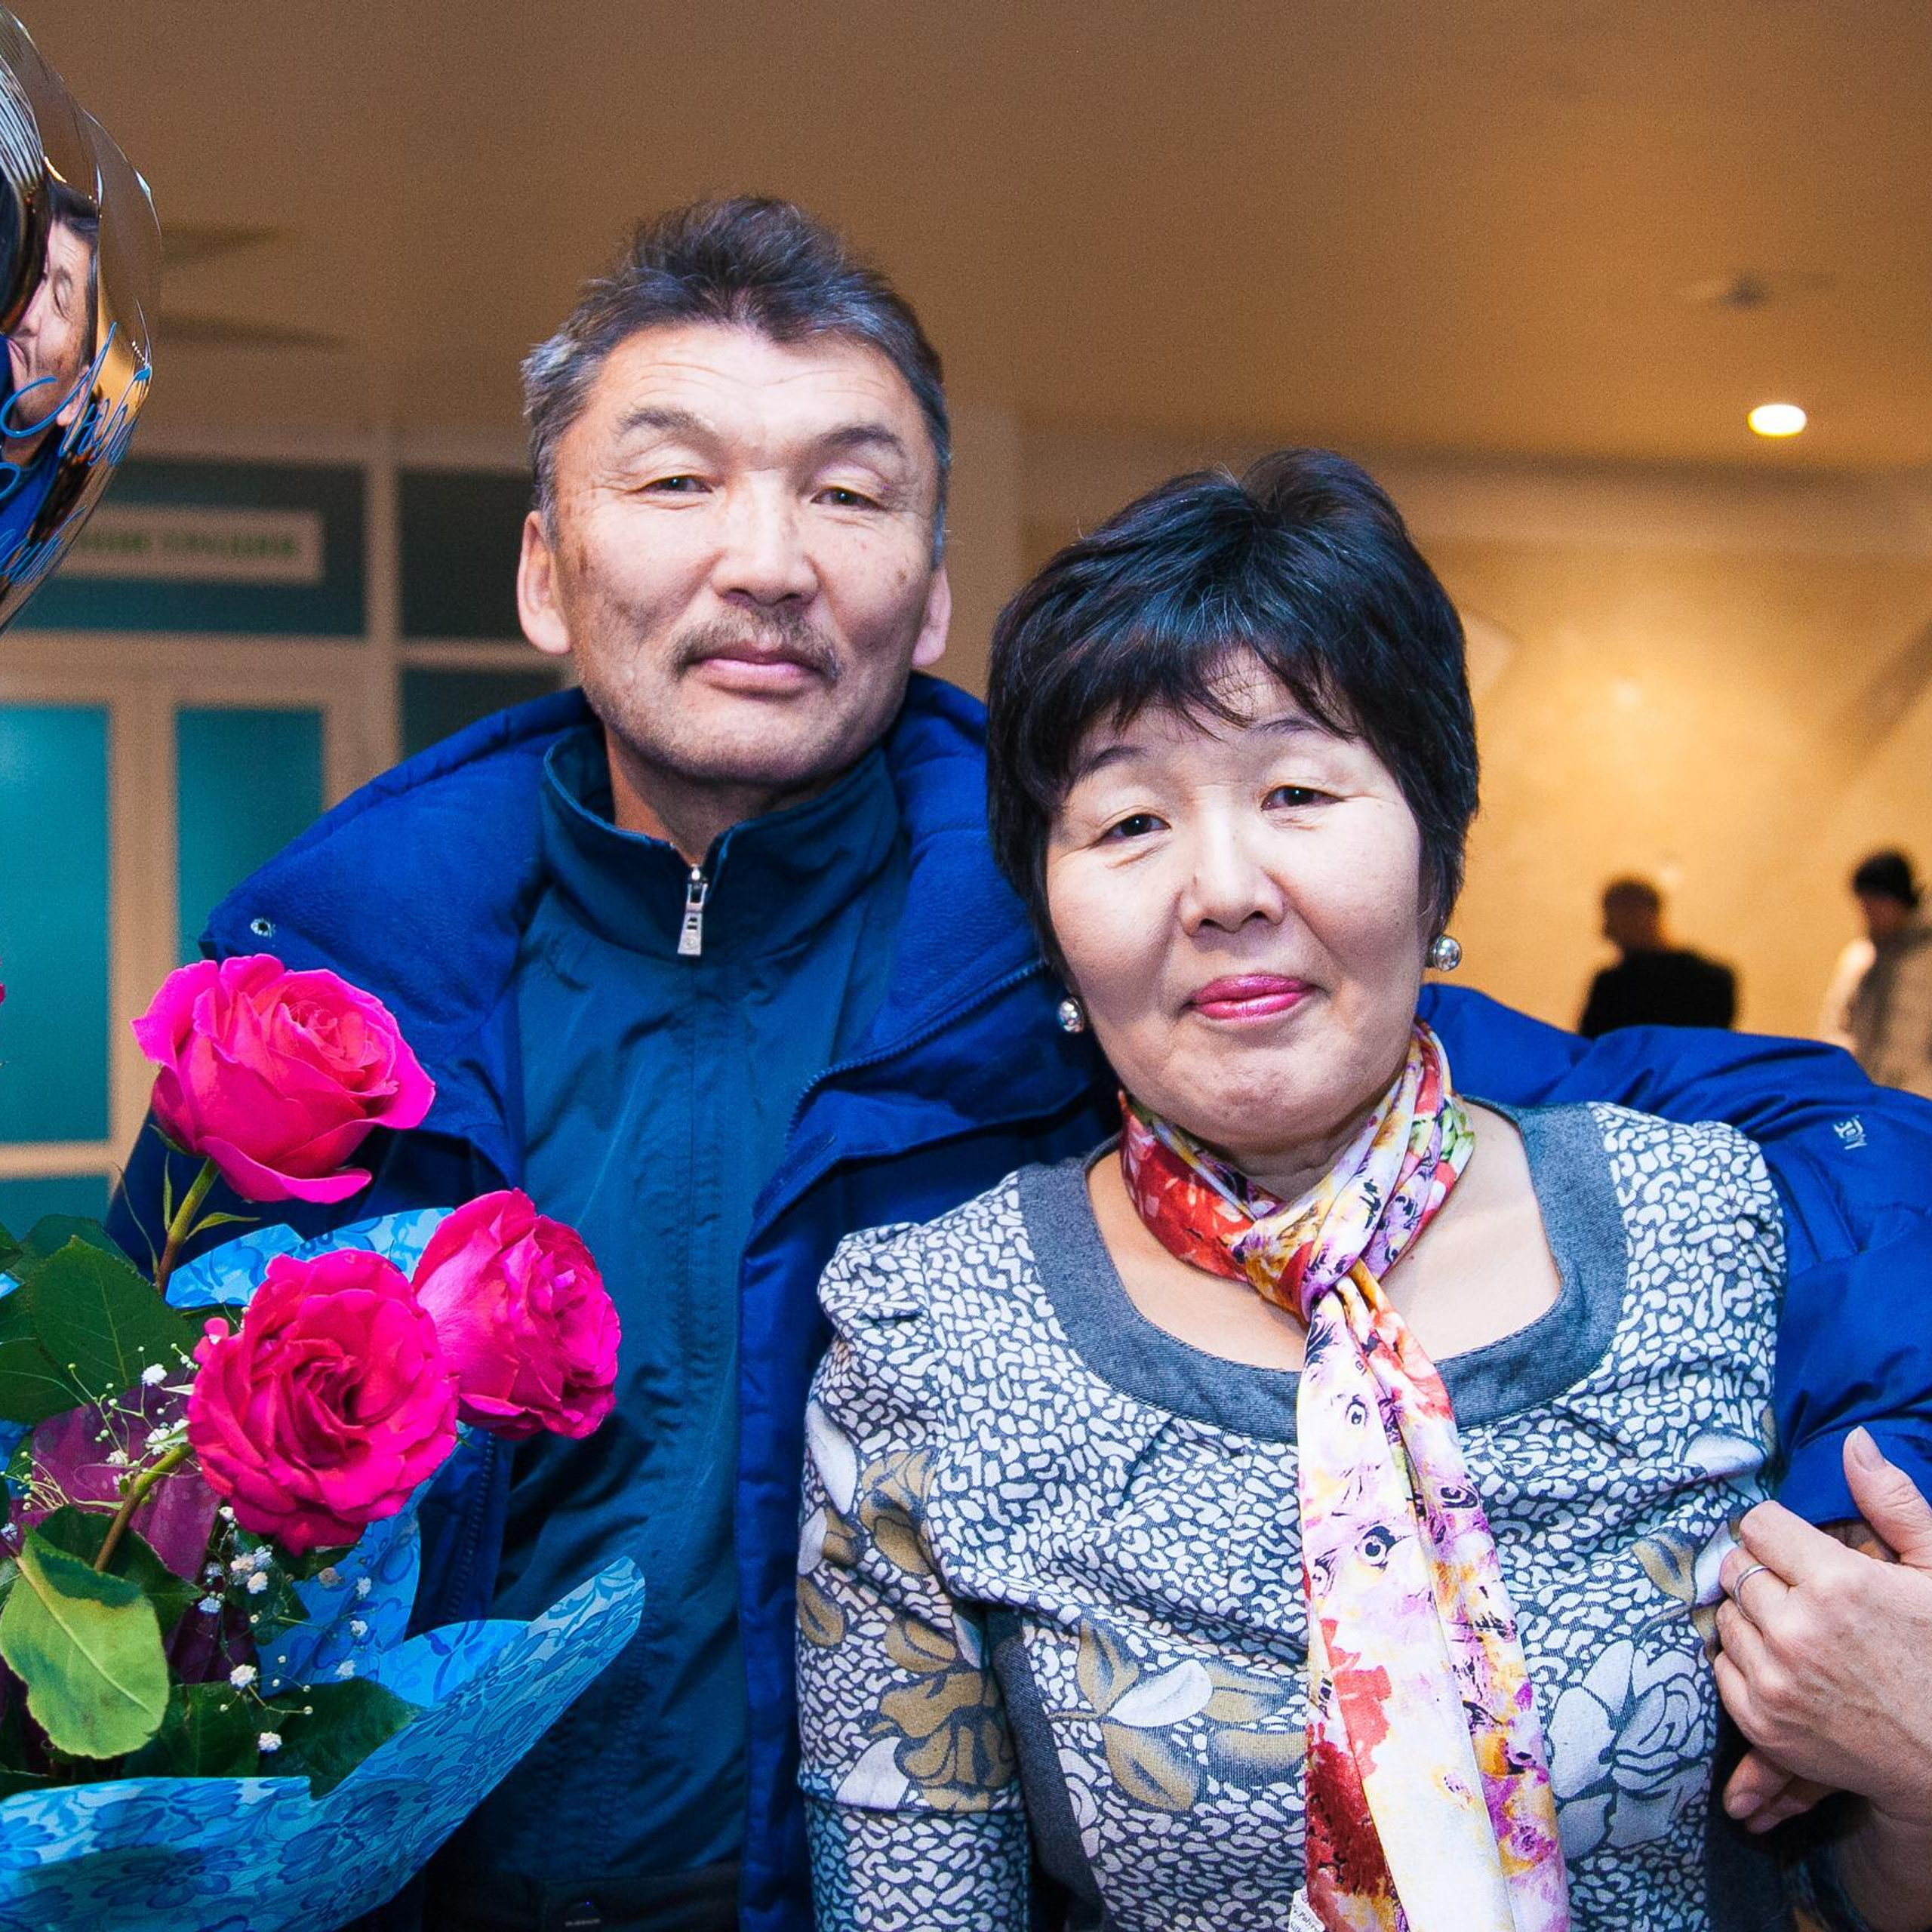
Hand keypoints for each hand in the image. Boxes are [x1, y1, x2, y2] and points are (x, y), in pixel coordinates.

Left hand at [1713, 1429, 1931, 1830]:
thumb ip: (1893, 1502)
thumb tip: (1854, 1441)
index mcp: (1838, 1584)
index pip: (1759, 1525)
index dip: (1779, 1535)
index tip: (1801, 1552)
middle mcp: (1797, 1630)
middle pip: (1738, 1569)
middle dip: (1766, 1575)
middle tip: (1804, 1596)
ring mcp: (1776, 1680)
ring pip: (1726, 1617)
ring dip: (1754, 1619)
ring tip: (1801, 1634)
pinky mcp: (1762, 1723)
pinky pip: (1721, 1667)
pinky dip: (1746, 1663)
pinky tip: (1787, 1667)